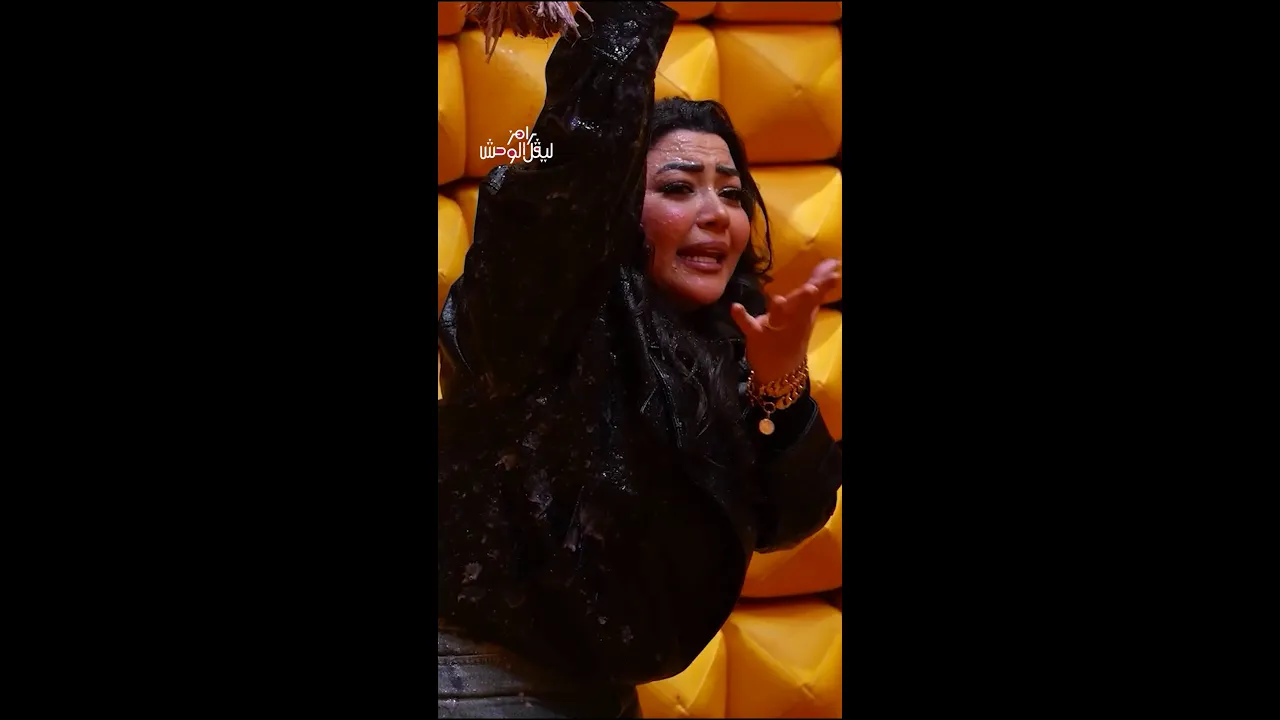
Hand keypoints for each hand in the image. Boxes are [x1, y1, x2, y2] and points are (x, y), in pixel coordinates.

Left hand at [730, 259, 841, 385]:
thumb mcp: (807, 313)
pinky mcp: (756, 334)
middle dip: (805, 298)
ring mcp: (773, 327)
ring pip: (777, 316)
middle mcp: (791, 319)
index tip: (833, 268)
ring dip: (777, 308)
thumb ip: (817, 289)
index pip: (816, 295)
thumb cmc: (793, 336)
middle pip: (800, 307)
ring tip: (777, 299)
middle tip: (812, 288)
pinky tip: (735, 307)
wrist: (780, 372)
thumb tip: (830, 265)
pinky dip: (742, 316)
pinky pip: (749, 325)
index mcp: (804, 314)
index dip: (823, 282)